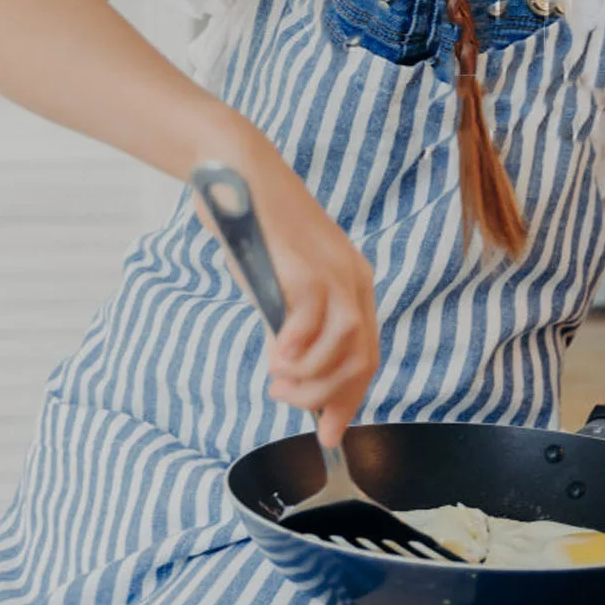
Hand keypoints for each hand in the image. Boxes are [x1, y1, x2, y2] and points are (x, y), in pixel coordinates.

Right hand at [190, 146, 379, 449]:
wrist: (237, 171)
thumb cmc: (254, 229)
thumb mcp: (281, 282)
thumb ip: (293, 321)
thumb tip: (292, 370)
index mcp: (354, 282)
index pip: (366, 355)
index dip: (348, 400)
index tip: (328, 433)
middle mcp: (353, 278)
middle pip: (361, 358)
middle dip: (325, 396)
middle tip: (284, 397)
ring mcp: (333, 270)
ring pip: (343, 346)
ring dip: (309, 378)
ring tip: (276, 378)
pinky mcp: (305, 265)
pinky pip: (312, 321)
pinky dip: (297, 349)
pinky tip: (276, 354)